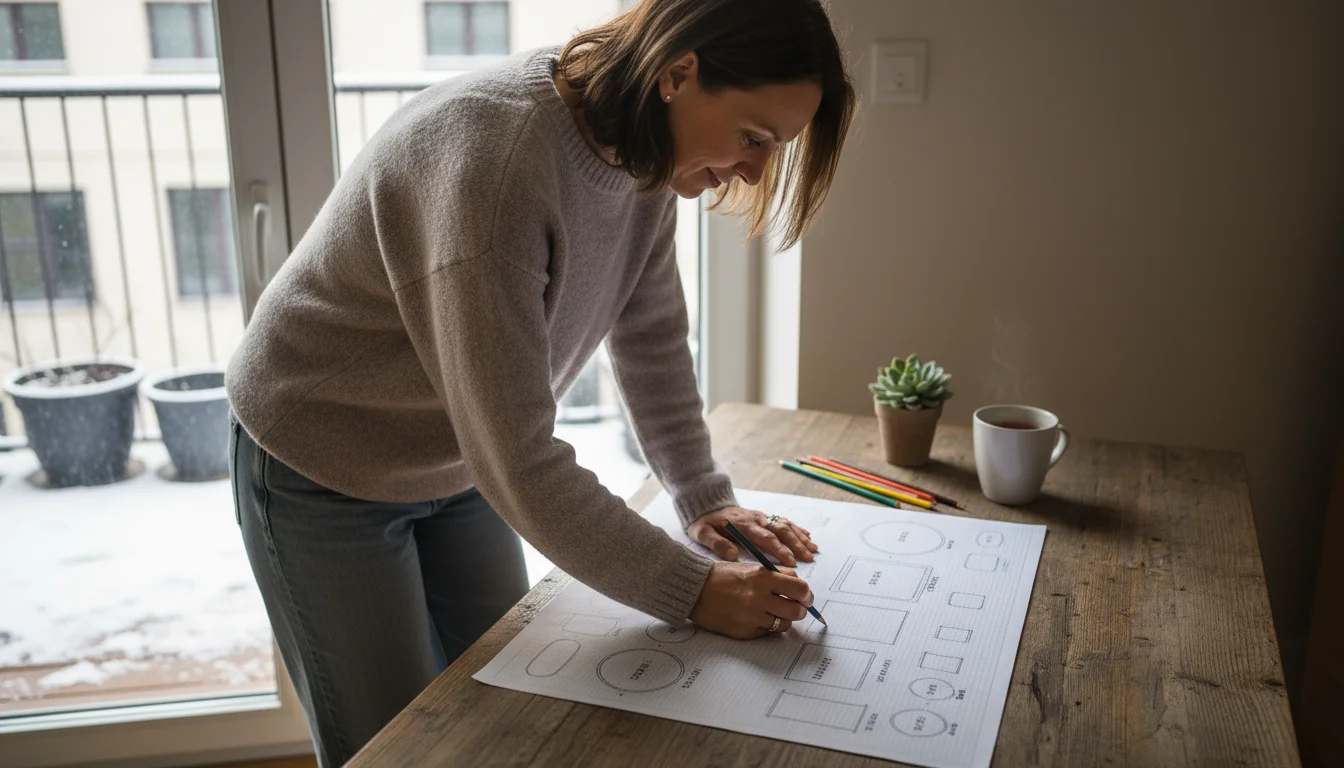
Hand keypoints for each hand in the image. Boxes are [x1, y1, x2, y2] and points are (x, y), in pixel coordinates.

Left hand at [687, 505, 818, 565]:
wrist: (706, 504)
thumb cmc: (705, 522)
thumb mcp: (702, 533)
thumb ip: (716, 544)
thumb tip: (733, 555)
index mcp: (743, 525)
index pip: (765, 538)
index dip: (779, 550)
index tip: (791, 562)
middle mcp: (756, 519)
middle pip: (781, 530)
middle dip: (796, 544)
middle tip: (808, 558)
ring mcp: (761, 517)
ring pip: (785, 525)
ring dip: (800, 537)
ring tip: (813, 550)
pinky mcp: (764, 517)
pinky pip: (783, 521)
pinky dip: (797, 529)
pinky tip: (808, 537)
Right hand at [689, 561, 814, 638]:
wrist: (695, 590)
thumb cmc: (723, 576)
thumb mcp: (752, 568)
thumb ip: (777, 576)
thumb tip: (799, 586)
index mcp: (763, 578)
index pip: (800, 589)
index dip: (807, 595)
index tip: (805, 597)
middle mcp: (759, 598)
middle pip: (796, 611)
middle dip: (799, 611)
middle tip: (795, 608)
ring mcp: (752, 617)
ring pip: (784, 625)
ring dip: (782, 620)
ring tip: (772, 613)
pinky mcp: (744, 632)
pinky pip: (766, 633)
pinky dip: (765, 627)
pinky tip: (755, 618)